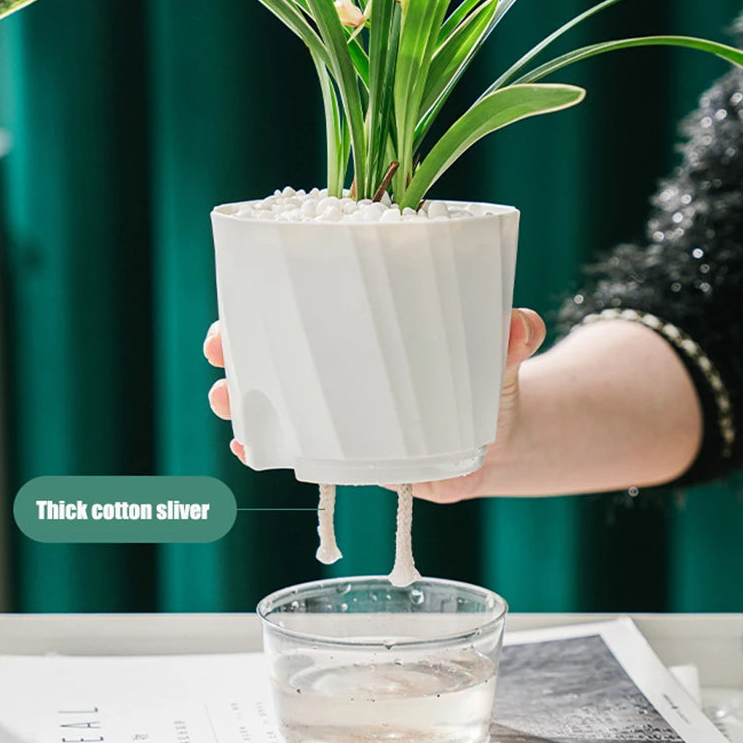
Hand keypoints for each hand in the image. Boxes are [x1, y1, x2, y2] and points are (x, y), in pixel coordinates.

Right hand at [203, 309, 546, 500]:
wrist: (493, 443)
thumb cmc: (486, 381)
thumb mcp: (497, 354)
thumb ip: (512, 337)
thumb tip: (522, 324)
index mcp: (369, 328)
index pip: (313, 301)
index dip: (273, 292)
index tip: (243, 289)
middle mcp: (343, 365)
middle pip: (277, 346)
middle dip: (238, 344)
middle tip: (219, 347)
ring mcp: (338, 410)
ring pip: (276, 397)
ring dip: (241, 398)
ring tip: (227, 401)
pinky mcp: (343, 453)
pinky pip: (296, 448)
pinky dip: (268, 449)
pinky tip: (250, 451)